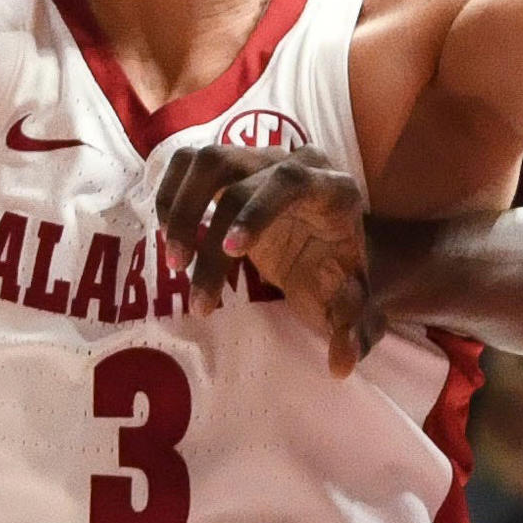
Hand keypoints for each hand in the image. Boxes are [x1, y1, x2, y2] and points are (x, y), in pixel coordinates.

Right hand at [156, 144, 379, 374]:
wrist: (328, 246)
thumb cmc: (339, 274)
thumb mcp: (351, 303)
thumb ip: (352, 329)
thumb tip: (341, 363)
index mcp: (333, 190)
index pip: (292, 182)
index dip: (258, 211)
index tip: (231, 251)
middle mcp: (296, 163)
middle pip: (238, 178)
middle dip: (207, 231)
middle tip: (192, 287)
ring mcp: (260, 158)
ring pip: (206, 161)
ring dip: (180, 209)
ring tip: (176, 262)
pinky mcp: (231, 165)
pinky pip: (188, 164)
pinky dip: (170, 196)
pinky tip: (170, 236)